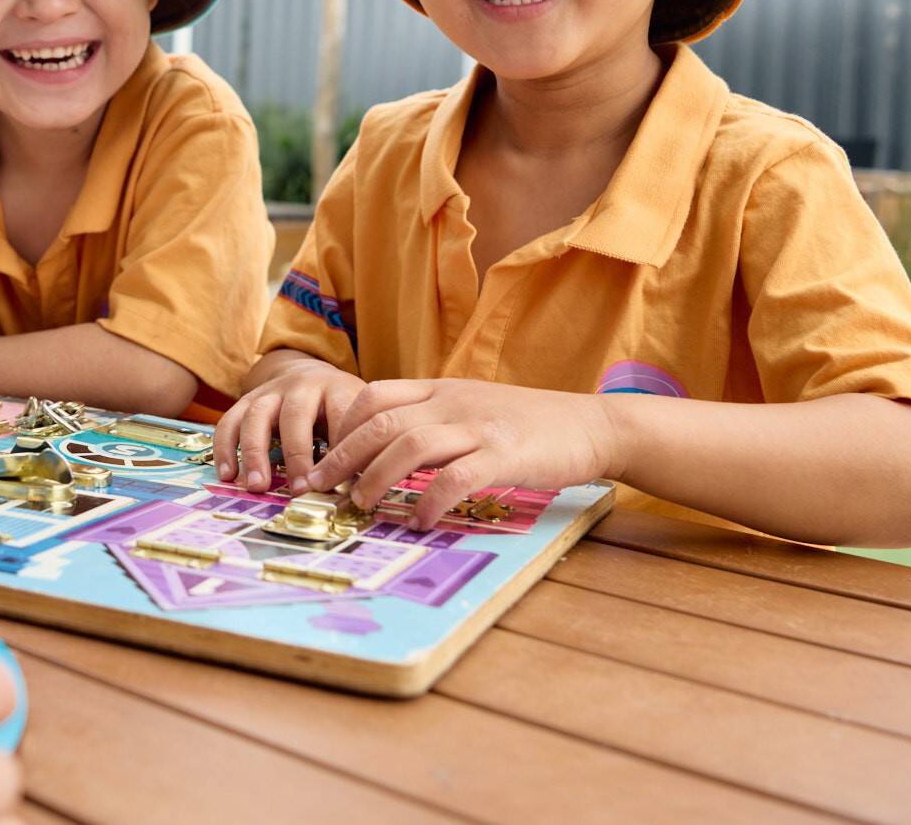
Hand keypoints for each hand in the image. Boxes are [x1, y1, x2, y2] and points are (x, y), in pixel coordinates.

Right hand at [213, 361, 366, 490]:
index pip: (341, 416)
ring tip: (257, 486)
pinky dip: (225, 448)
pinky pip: (229, 421)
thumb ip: (363, 445)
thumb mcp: (360, 417)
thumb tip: (365, 487)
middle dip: (296, 455)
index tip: (336, 485)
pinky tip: (228, 476)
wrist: (309, 375)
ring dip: (254, 453)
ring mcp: (270, 391)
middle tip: (298, 491)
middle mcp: (301, 385)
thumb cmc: (340, 407)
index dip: (339, 450)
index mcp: (338, 389)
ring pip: (257, 416)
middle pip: (295, 415)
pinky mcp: (246, 400)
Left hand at [301, 379, 620, 527]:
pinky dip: (430, 501)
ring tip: (360, 505)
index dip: (341, 426)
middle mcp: (453, 402)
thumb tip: (388, 449)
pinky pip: (456, 478)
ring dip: (376, 478)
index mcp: (441, 389)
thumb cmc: (530, 424)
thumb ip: (434, 419)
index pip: (375, 395)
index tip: (323, 457)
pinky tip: (418, 521)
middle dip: (341, 456)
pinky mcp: (504, 455)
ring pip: (409, 445)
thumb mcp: (473, 407)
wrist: (592, 425)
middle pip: (380, 421)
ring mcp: (478, 426)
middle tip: (318, 488)